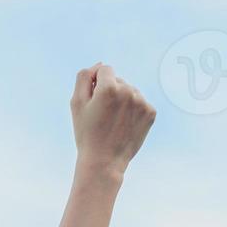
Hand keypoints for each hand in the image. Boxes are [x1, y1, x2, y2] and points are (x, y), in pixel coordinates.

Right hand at [70, 64, 155, 184]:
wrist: (104, 161)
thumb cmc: (87, 132)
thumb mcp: (76, 103)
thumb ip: (84, 77)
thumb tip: (99, 65)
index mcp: (109, 87)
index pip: (104, 69)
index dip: (96, 84)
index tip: (93, 101)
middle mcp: (129, 91)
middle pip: (118, 80)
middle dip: (109, 92)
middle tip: (102, 115)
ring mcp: (142, 102)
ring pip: (130, 91)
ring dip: (122, 100)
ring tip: (113, 121)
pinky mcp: (151, 112)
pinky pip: (140, 102)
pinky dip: (132, 111)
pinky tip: (124, 124)